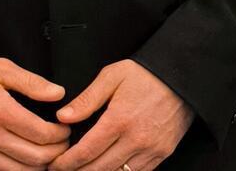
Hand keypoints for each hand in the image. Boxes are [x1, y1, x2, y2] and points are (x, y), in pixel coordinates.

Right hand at [0, 57, 70, 169]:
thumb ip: (30, 82)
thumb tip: (58, 93)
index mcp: (0, 112)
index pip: (42, 135)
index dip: (61, 134)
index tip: (64, 128)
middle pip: (37, 157)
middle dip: (57, 152)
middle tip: (61, 142)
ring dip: (40, 166)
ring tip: (45, 153)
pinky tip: (24, 161)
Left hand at [49, 60, 192, 170]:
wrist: (180, 78)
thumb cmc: (143, 75)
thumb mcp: (110, 77)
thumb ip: (86, 100)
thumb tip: (62, 117)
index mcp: (119, 120)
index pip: (87, 150)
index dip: (68, 162)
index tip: (55, 165)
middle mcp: (136, 139)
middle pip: (101, 169)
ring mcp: (152, 150)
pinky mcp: (162, 154)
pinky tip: (107, 169)